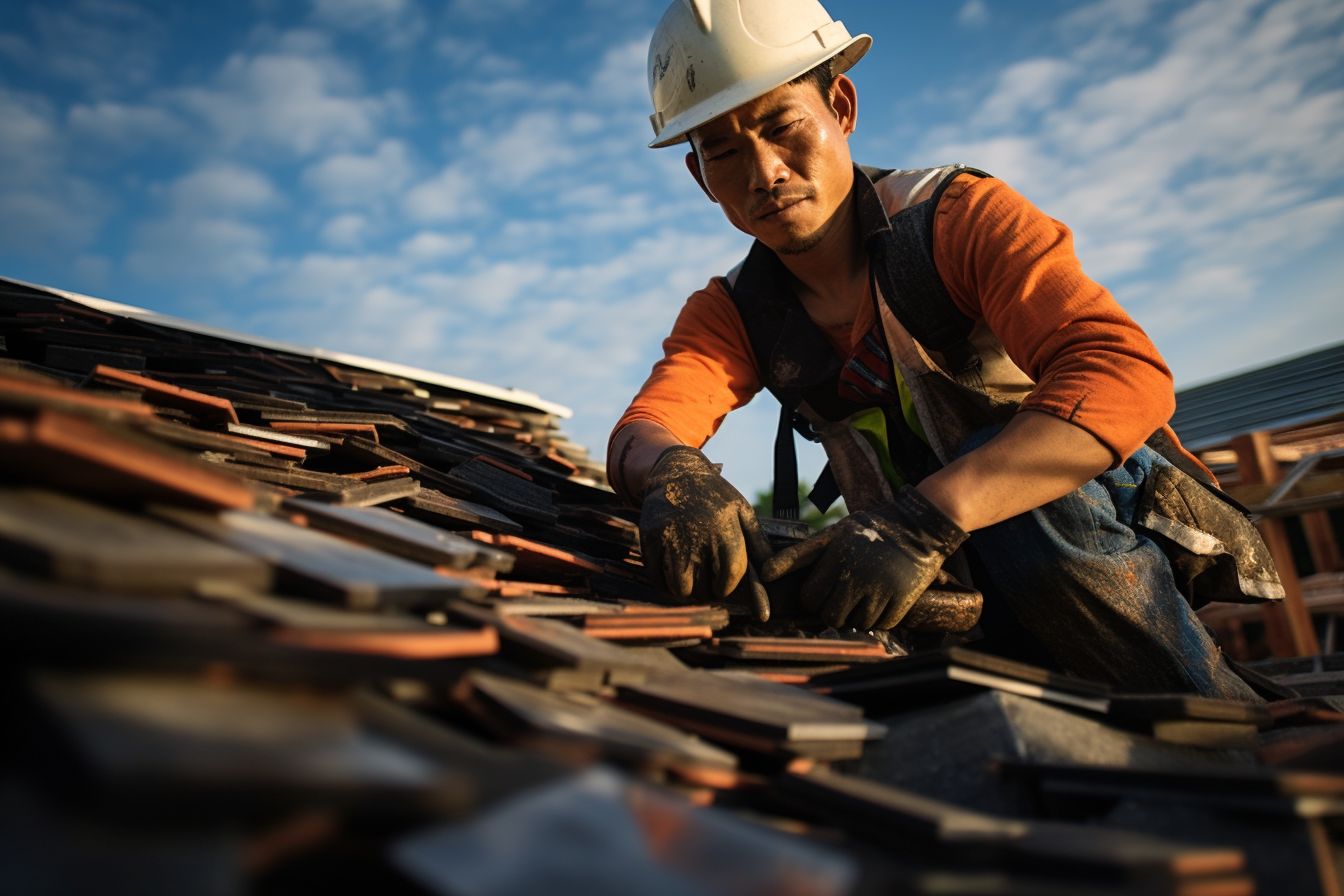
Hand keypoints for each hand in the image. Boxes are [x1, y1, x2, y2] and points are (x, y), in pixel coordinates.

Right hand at [639, 446, 772, 619]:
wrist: (677, 472)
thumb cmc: (715, 496)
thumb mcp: (741, 512)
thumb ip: (758, 543)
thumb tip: (772, 573)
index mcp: (725, 532)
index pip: (728, 578)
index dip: (726, 587)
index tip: (723, 584)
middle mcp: (698, 538)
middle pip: (703, 588)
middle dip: (707, 590)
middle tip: (705, 581)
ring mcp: (671, 539)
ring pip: (679, 588)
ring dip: (686, 590)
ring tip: (690, 578)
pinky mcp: (650, 539)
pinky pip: (656, 577)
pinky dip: (664, 583)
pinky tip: (671, 572)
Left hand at [761, 487, 967, 629]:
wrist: (920, 527)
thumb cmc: (869, 530)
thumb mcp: (833, 535)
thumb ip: (798, 555)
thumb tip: (764, 572)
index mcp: (837, 559)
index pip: (810, 599)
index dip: (814, 597)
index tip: (824, 588)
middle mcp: (857, 577)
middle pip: (831, 616)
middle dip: (832, 609)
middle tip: (843, 594)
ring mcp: (881, 591)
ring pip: (855, 622)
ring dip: (856, 614)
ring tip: (864, 593)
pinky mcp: (901, 602)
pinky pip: (880, 624)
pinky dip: (878, 617)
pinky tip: (880, 598)